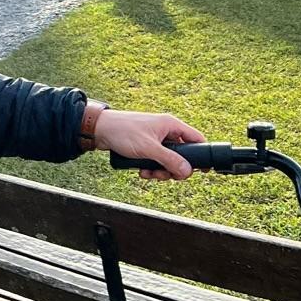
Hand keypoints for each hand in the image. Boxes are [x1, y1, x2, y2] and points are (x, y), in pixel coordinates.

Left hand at [91, 107, 205, 179]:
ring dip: (160, 171)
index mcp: (171, 125)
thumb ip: (169, 160)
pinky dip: (150, 168)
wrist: (98, 130)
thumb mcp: (149, 148)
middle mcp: (165, 131)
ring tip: (148, 174)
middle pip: (181, 154)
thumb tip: (187, 171)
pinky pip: (155, 161)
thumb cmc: (122, 132)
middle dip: (173, 168)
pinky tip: (141, 171)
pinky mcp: (145, 146)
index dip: (201, 154)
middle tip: (164, 175)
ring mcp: (155, 139)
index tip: (202, 170)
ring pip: (167, 160)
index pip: (196, 139)